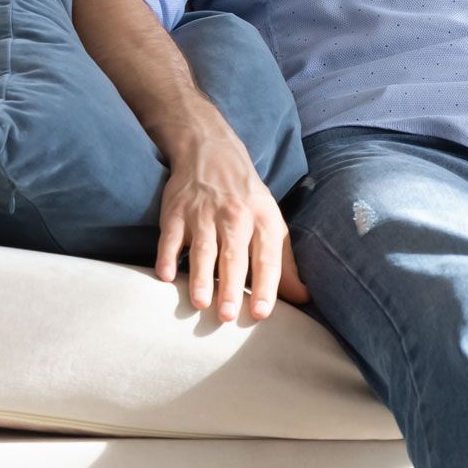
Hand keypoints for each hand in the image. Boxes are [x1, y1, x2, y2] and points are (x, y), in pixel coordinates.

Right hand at [157, 122, 310, 322]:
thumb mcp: (271, 222)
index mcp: (263, 220)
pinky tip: (165, 276)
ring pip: (203, 249)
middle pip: (233, 256)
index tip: (260, 313)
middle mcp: (235, 217)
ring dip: (201, 276)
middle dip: (230, 286)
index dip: (265, 286)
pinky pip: (170, 237)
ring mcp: (203, 214)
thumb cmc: (246, 198)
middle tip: (227, 316)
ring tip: (200, 303)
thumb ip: (284, 263)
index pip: (267, 257)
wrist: (211, 151)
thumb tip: (302, 298)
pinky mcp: (176, 212)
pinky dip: (166, 256)